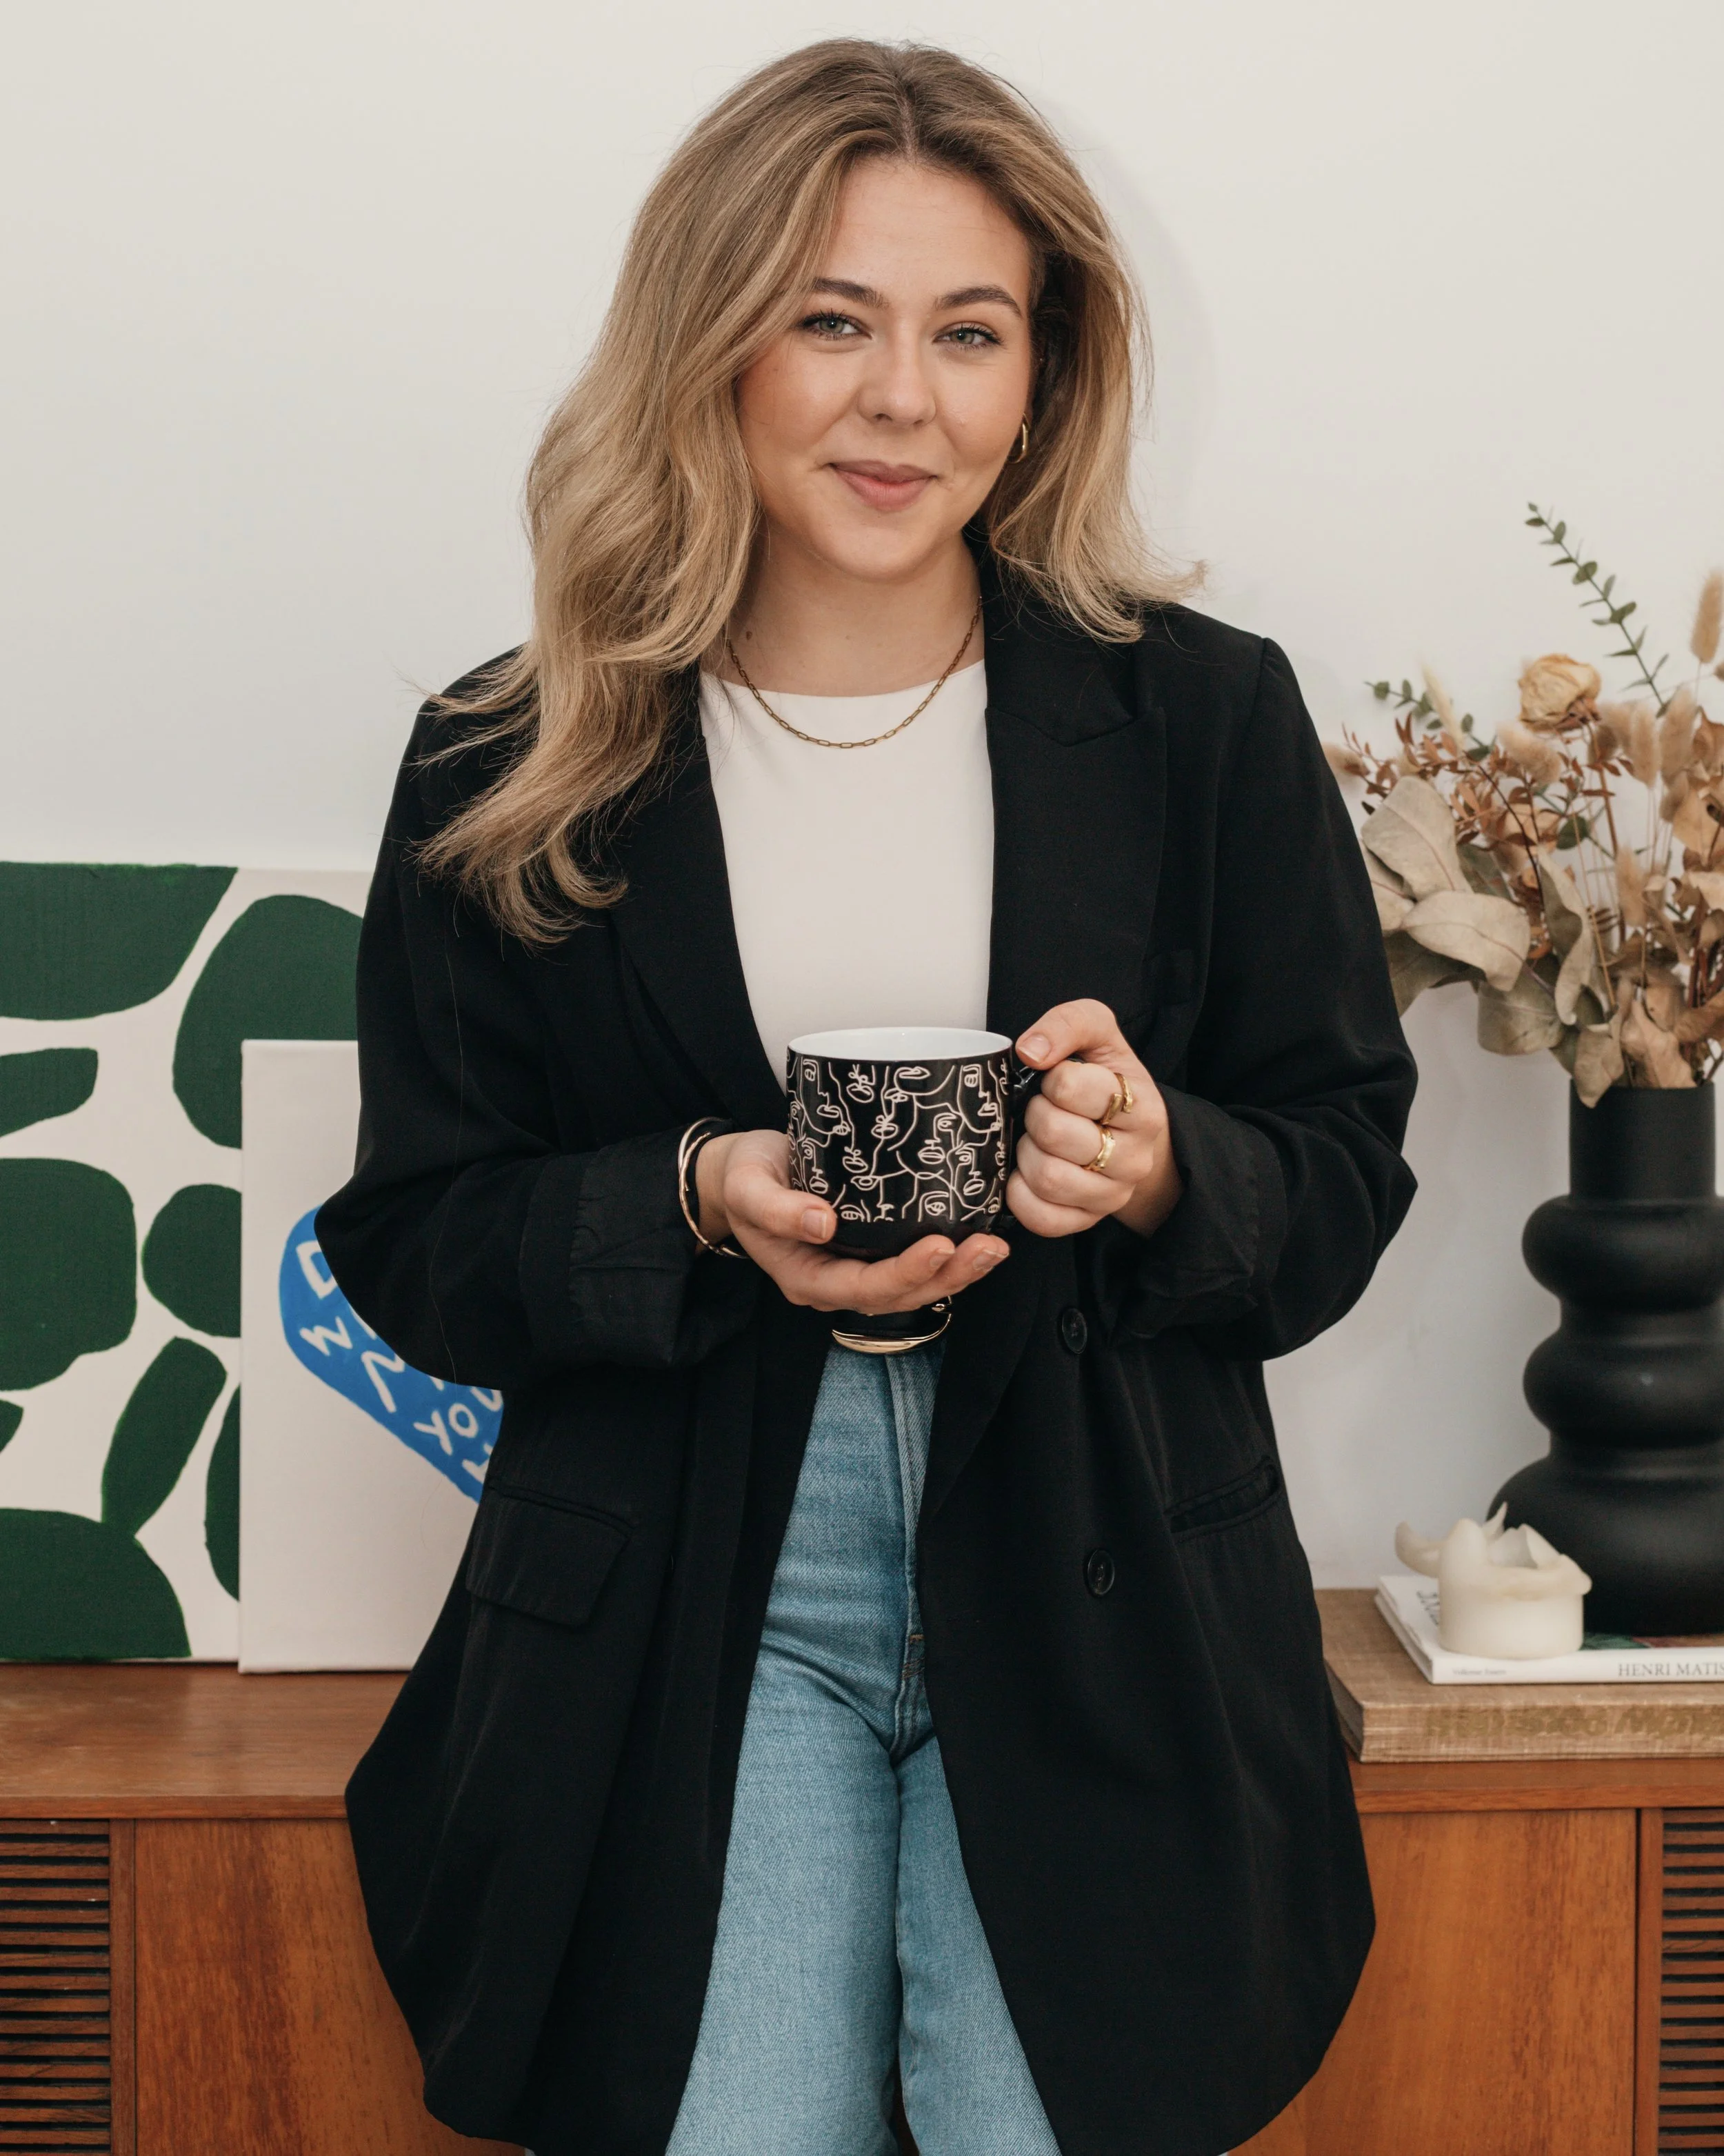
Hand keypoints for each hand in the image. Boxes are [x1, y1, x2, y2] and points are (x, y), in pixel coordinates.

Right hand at [695, 1127, 1008, 1313]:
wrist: (740, 1172)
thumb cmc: (743, 1177)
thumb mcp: (747, 1187)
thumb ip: (776, 1209)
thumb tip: (823, 1222)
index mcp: (805, 1278)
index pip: (862, 1288)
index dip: (904, 1273)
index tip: (940, 1246)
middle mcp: (836, 1282)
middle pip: (899, 1296)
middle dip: (947, 1277)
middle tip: (988, 1248)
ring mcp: (855, 1268)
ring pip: (913, 1285)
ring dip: (957, 1271)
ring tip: (995, 1247)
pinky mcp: (872, 1247)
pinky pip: (913, 1261)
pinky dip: (950, 1255)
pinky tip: (980, 1235)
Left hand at [1009, 1000, 1182, 1239]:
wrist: (1133, 1137)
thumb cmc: (1107, 1083)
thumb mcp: (1100, 1038)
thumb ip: (1070, 1023)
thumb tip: (1030, 1050)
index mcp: (1141, 1107)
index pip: (1070, 1086)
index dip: (1051, 1079)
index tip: (1058, 1082)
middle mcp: (1134, 1157)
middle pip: (1054, 1133)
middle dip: (1035, 1116)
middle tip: (1041, 1112)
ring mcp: (1112, 1195)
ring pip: (1047, 1178)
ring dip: (1026, 1154)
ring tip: (1036, 1141)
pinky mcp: (1086, 1221)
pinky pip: (1041, 1218)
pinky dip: (1020, 1194)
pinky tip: (1026, 1173)